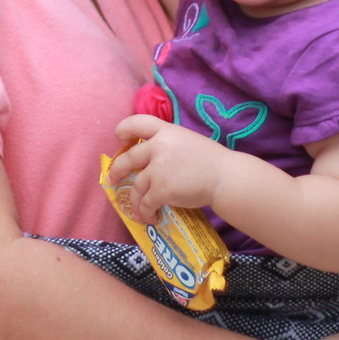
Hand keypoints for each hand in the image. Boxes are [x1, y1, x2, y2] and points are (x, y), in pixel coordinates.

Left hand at [107, 116, 228, 221]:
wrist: (225, 178)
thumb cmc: (210, 160)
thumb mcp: (186, 140)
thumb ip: (166, 143)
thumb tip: (147, 156)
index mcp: (165, 131)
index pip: (136, 122)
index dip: (123, 131)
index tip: (121, 141)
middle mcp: (158, 147)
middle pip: (128, 158)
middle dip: (117, 170)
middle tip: (113, 179)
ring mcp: (158, 169)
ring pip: (137, 186)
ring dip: (135, 199)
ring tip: (138, 208)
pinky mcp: (162, 190)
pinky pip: (146, 203)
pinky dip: (145, 212)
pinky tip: (151, 216)